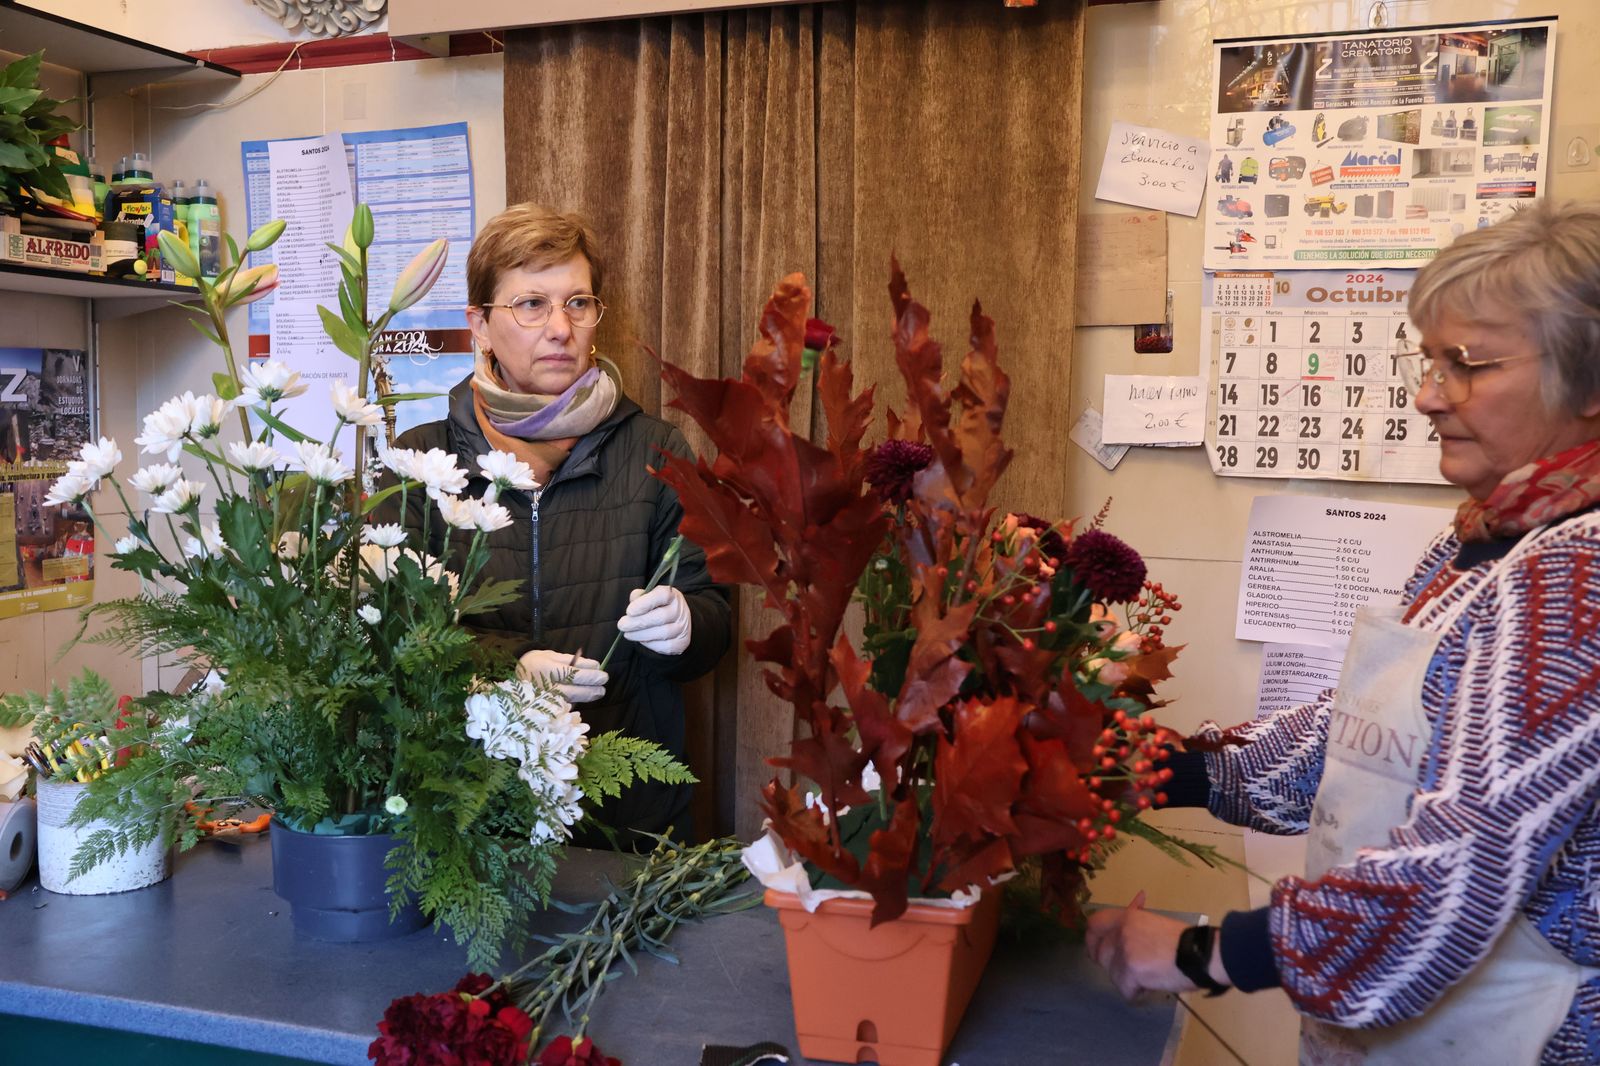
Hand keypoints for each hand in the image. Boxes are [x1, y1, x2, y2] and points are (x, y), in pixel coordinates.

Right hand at [517, 648, 607, 703]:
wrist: (512, 676)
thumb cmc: (535, 662)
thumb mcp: (551, 655)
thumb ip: (571, 660)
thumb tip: (594, 665)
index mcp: (547, 668)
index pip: (574, 674)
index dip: (591, 675)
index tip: (602, 674)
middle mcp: (545, 685)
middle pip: (574, 690)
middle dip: (592, 689)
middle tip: (603, 687)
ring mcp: (543, 698)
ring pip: (570, 700)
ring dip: (587, 697)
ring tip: (598, 693)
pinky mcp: (543, 707)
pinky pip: (563, 706)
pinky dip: (575, 702)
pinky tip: (583, 698)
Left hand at [615, 586, 690, 655]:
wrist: (676, 622)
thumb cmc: (659, 607)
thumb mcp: (650, 597)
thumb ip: (641, 597)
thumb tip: (634, 599)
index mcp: (672, 595)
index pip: (662, 596)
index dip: (645, 603)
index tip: (630, 611)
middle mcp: (681, 611)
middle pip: (660, 617)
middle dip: (638, 622)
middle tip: (622, 625)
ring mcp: (682, 628)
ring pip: (661, 633)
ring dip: (640, 635)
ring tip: (628, 634)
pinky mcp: (681, 643)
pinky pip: (663, 646)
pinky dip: (649, 643)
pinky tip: (641, 639)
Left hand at [1085, 891, 1200, 999]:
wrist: (1199, 954)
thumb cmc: (1184, 940)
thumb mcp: (1154, 923)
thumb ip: (1135, 926)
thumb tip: (1129, 920)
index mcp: (1127, 917)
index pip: (1094, 924)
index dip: (1092, 939)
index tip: (1096, 949)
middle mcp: (1121, 933)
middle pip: (1099, 953)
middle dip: (1110, 965)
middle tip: (1125, 973)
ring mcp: (1124, 953)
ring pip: (1112, 974)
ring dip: (1127, 980)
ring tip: (1147, 978)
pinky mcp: (1130, 973)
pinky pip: (1125, 990)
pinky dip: (1137, 993)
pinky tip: (1151, 987)